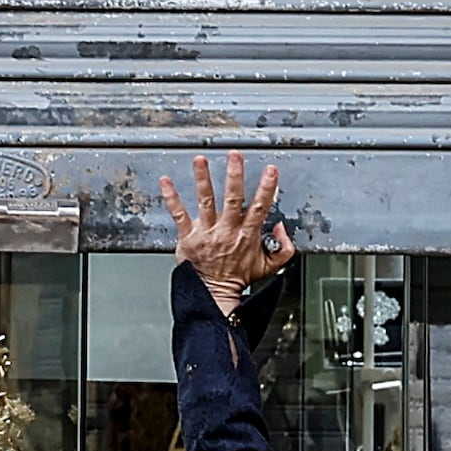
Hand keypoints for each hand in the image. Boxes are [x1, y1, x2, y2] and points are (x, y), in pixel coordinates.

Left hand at [158, 153, 298, 303]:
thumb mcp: (270, 265)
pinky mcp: (188, 237)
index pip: (260, 207)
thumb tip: (282, 228)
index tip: (271, 171)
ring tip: (200, 161)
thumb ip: (284, 247)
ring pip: (206, 202)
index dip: (266, 188)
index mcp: (246, 235)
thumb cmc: (238, 277)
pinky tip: (167, 183)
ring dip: (203, 179)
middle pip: (232, 199)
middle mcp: (227, 231)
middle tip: (235, 156)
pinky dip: (172, 198)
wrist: (214, 293)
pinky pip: (179, 215)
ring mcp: (207, 233)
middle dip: (234, 176)